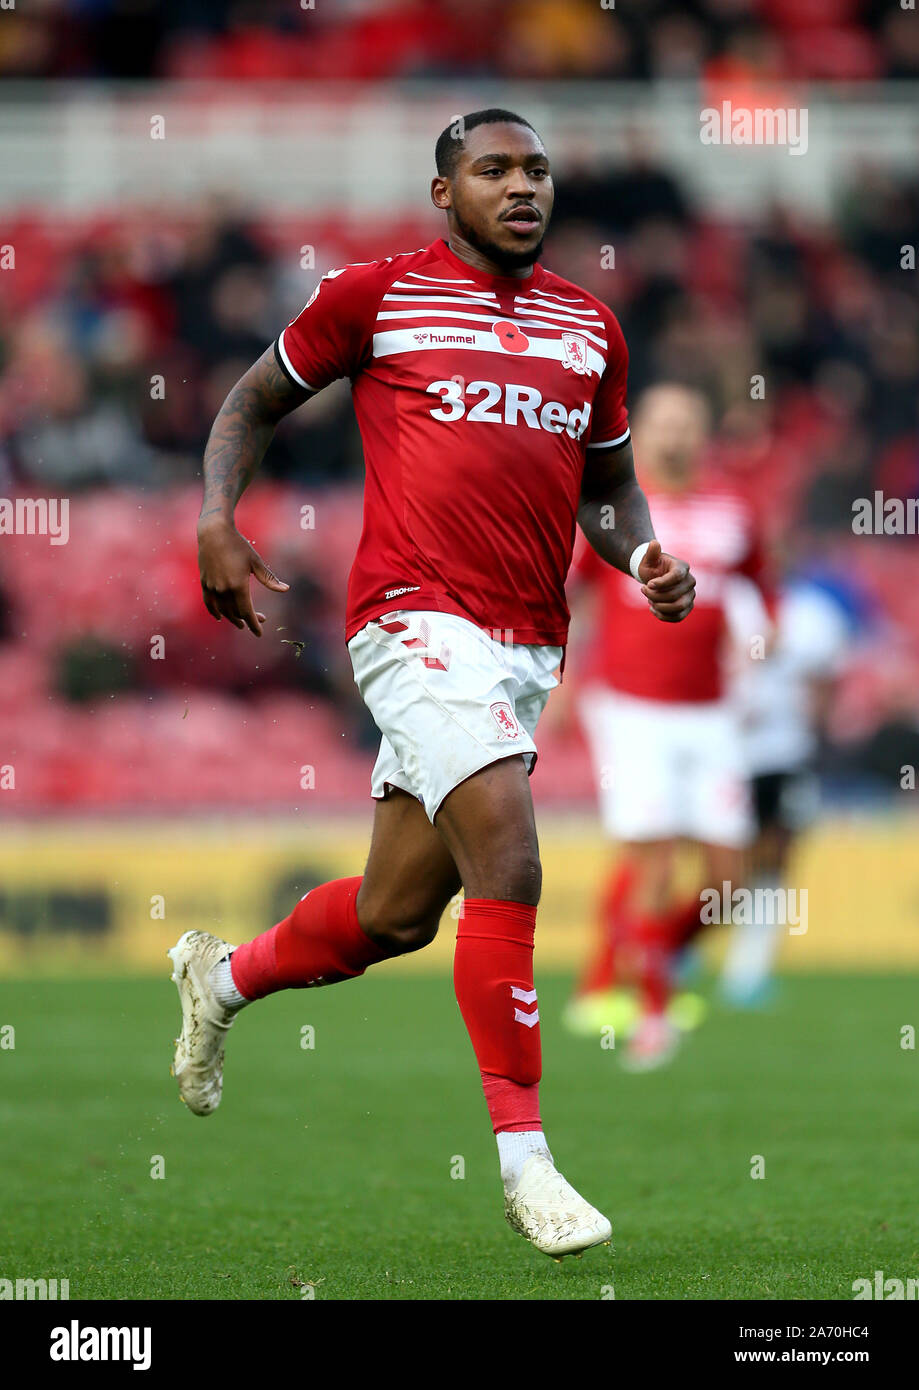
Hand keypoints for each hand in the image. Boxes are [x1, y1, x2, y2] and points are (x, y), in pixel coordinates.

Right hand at [197, 517, 288, 636]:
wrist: (214, 533)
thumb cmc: (238, 545)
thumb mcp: (256, 562)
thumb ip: (269, 579)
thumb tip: (285, 589)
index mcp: (238, 586)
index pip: (247, 613)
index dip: (254, 624)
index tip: (259, 633)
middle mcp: (224, 590)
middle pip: (236, 613)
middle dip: (248, 620)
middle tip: (260, 619)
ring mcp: (212, 587)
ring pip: (223, 611)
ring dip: (233, 619)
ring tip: (240, 623)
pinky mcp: (205, 583)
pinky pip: (209, 603)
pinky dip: (215, 612)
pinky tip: (220, 617)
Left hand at [637, 540, 694, 622]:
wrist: (654, 577)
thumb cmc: (651, 567)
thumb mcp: (648, 559)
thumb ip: (651, 552)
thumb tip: (654, 543)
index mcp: (682, 567)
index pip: (676, 577)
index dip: (661, 583)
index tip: (647, 584)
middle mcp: (690, 581)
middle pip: (674, 595)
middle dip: (654, 596)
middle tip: (643, 590)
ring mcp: (691, 595)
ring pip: (678, 607)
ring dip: (659, 606)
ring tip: (649, 600)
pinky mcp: (687, 607)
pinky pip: (678, 617)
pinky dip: (663, 616)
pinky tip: (653, 609)